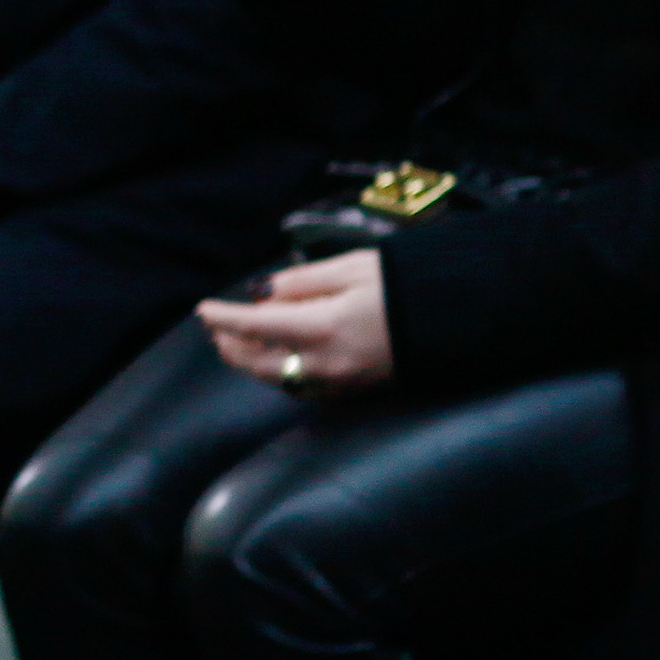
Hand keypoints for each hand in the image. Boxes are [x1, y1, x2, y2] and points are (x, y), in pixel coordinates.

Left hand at [199, 249, 396, 397]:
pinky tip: (278, 357)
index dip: (223, 317)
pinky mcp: (355, 391)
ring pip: (278, 380)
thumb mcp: (351, 268)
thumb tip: (263, 294)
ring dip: (252, 362)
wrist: (457, 320)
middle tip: (215, 327)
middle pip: (257, 363)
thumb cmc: (406, 284)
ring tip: (238, 341)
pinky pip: (304, 387)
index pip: (254, 326)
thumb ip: (300, 282)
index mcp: (323, 328)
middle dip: (230, 345)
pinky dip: (281, 374)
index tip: (202, 309)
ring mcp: (342, 383)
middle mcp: (326, 363)